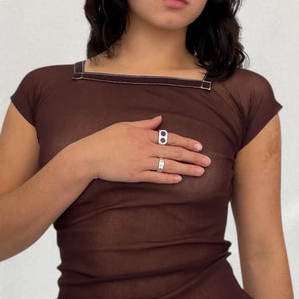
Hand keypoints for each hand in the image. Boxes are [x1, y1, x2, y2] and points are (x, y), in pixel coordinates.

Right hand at [76, 115, 210, 183]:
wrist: (90, 155)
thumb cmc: (105, 139)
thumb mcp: (125, 126)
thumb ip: (144, 124)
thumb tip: (159, 119)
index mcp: (144, 134)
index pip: (171, 138)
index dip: (187, 143)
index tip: (200, 147)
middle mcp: (145, 147)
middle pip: (174, 152)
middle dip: (193, 157)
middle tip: (208, 162)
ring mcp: (141, 162)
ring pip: (168, 165)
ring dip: (186, 169)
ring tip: (199, 172)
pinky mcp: (135, 175)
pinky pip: (155, 177)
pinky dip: (167, 178)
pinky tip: (179, 180)